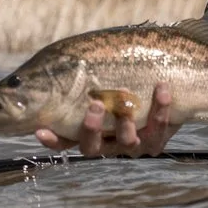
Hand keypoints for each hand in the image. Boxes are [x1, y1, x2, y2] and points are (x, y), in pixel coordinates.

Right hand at [36, 82, 179, 156]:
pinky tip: (162, 89)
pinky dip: (160, 110)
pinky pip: (157, 131)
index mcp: (87, 129)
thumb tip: (57, 60)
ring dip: (126, 123)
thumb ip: (84, 73)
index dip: (52, 139)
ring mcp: (131, 144)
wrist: (167, 82)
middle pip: (91, 147)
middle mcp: (106, 142)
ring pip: (126, 143)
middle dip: (91, 128)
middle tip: (94, 106)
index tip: (41, 130)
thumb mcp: (103, 73)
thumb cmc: (127, 75)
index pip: (63, 139)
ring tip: (128, 100)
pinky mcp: (155, 140)